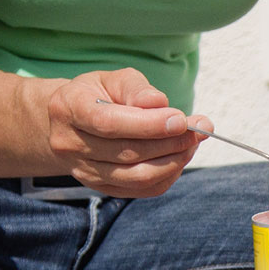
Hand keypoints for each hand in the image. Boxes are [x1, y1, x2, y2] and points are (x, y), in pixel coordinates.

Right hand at [46, 68, 207, 196]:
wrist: (72, 124)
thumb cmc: (97, 96)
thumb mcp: (112, 80)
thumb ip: (136, 89)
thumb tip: (160, 104)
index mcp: (69, 109)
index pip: (109, 123)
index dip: (148, 125)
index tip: (180, 120)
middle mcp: (71, 144)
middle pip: (128, 152)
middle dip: (170, 142)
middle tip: (199, 130)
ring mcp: (86, 172)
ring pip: (138, 176)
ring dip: (173, 162)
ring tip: (192, 144)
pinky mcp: (104, 189)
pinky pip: (143, 189)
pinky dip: (168, 175)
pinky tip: (179, 158)